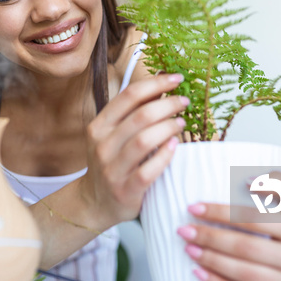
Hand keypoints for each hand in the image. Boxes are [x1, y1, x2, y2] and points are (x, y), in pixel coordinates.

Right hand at [80, 73, 187, 226]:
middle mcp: (102, 145)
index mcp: (99, 126)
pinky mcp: (125, 190)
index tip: (176, 78)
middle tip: (184, 101)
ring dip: (168, 127)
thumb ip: (133, 112)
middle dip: (167, 104)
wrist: (96, 202)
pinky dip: (165, 156)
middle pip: (140, 116)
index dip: (155, 83)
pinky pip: (148, 170)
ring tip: (182, 122)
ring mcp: (112, 169)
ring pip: (144, 141)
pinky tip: (175, 146)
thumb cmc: (112, 162)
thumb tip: (162, 83)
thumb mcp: (113, 134)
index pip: (128, 96)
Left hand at [177, 172, 280, 280]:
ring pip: (245, 274)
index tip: (194, 208)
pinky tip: (199, 273)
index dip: (221, 213)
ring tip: (189, 248)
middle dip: (211, 239)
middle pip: (247, 248)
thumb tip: (248, 181)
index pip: (254, 219)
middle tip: (184, 230)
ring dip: (212, 261)